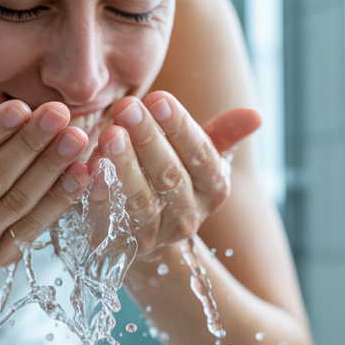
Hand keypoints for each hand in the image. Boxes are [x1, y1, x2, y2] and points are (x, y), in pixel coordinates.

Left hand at [89, 91, 260, 255]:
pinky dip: (99, 194)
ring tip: (107, 135)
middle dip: (148, 140)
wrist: (141, 233)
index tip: (158, 98)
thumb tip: (256, 115)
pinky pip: (109, 220)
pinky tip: (88, 168)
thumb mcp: (197, 156)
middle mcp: (188, 217)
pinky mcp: (121, 246)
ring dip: (124, 167)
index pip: (201, 155)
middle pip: (170, 176)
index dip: (180, 127)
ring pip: (141, 201)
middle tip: (126, 107)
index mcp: (212, 189)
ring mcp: (155, 235)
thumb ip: (222, 135)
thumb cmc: (168, 177)